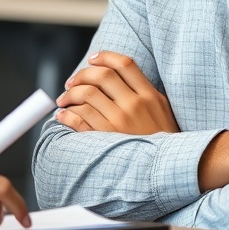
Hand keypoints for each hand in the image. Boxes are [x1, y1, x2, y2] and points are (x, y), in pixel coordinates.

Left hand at [54, 51, 177, 134]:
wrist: (165, 172)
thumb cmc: (163, 142)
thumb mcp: (162, 111)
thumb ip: (144, 92)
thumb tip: (118, 75)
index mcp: (149, 96)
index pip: (124, 64)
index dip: (105, 57)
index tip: (92, 59)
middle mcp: (135, 105)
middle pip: (102, 76)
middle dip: (81, 75)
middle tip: (71, 82)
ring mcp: (120, 122)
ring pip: (87, 95)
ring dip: (69, 94)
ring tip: (64, 99)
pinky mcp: (107, 139)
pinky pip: (80, 119)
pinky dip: (67, 115)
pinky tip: (63, 116)